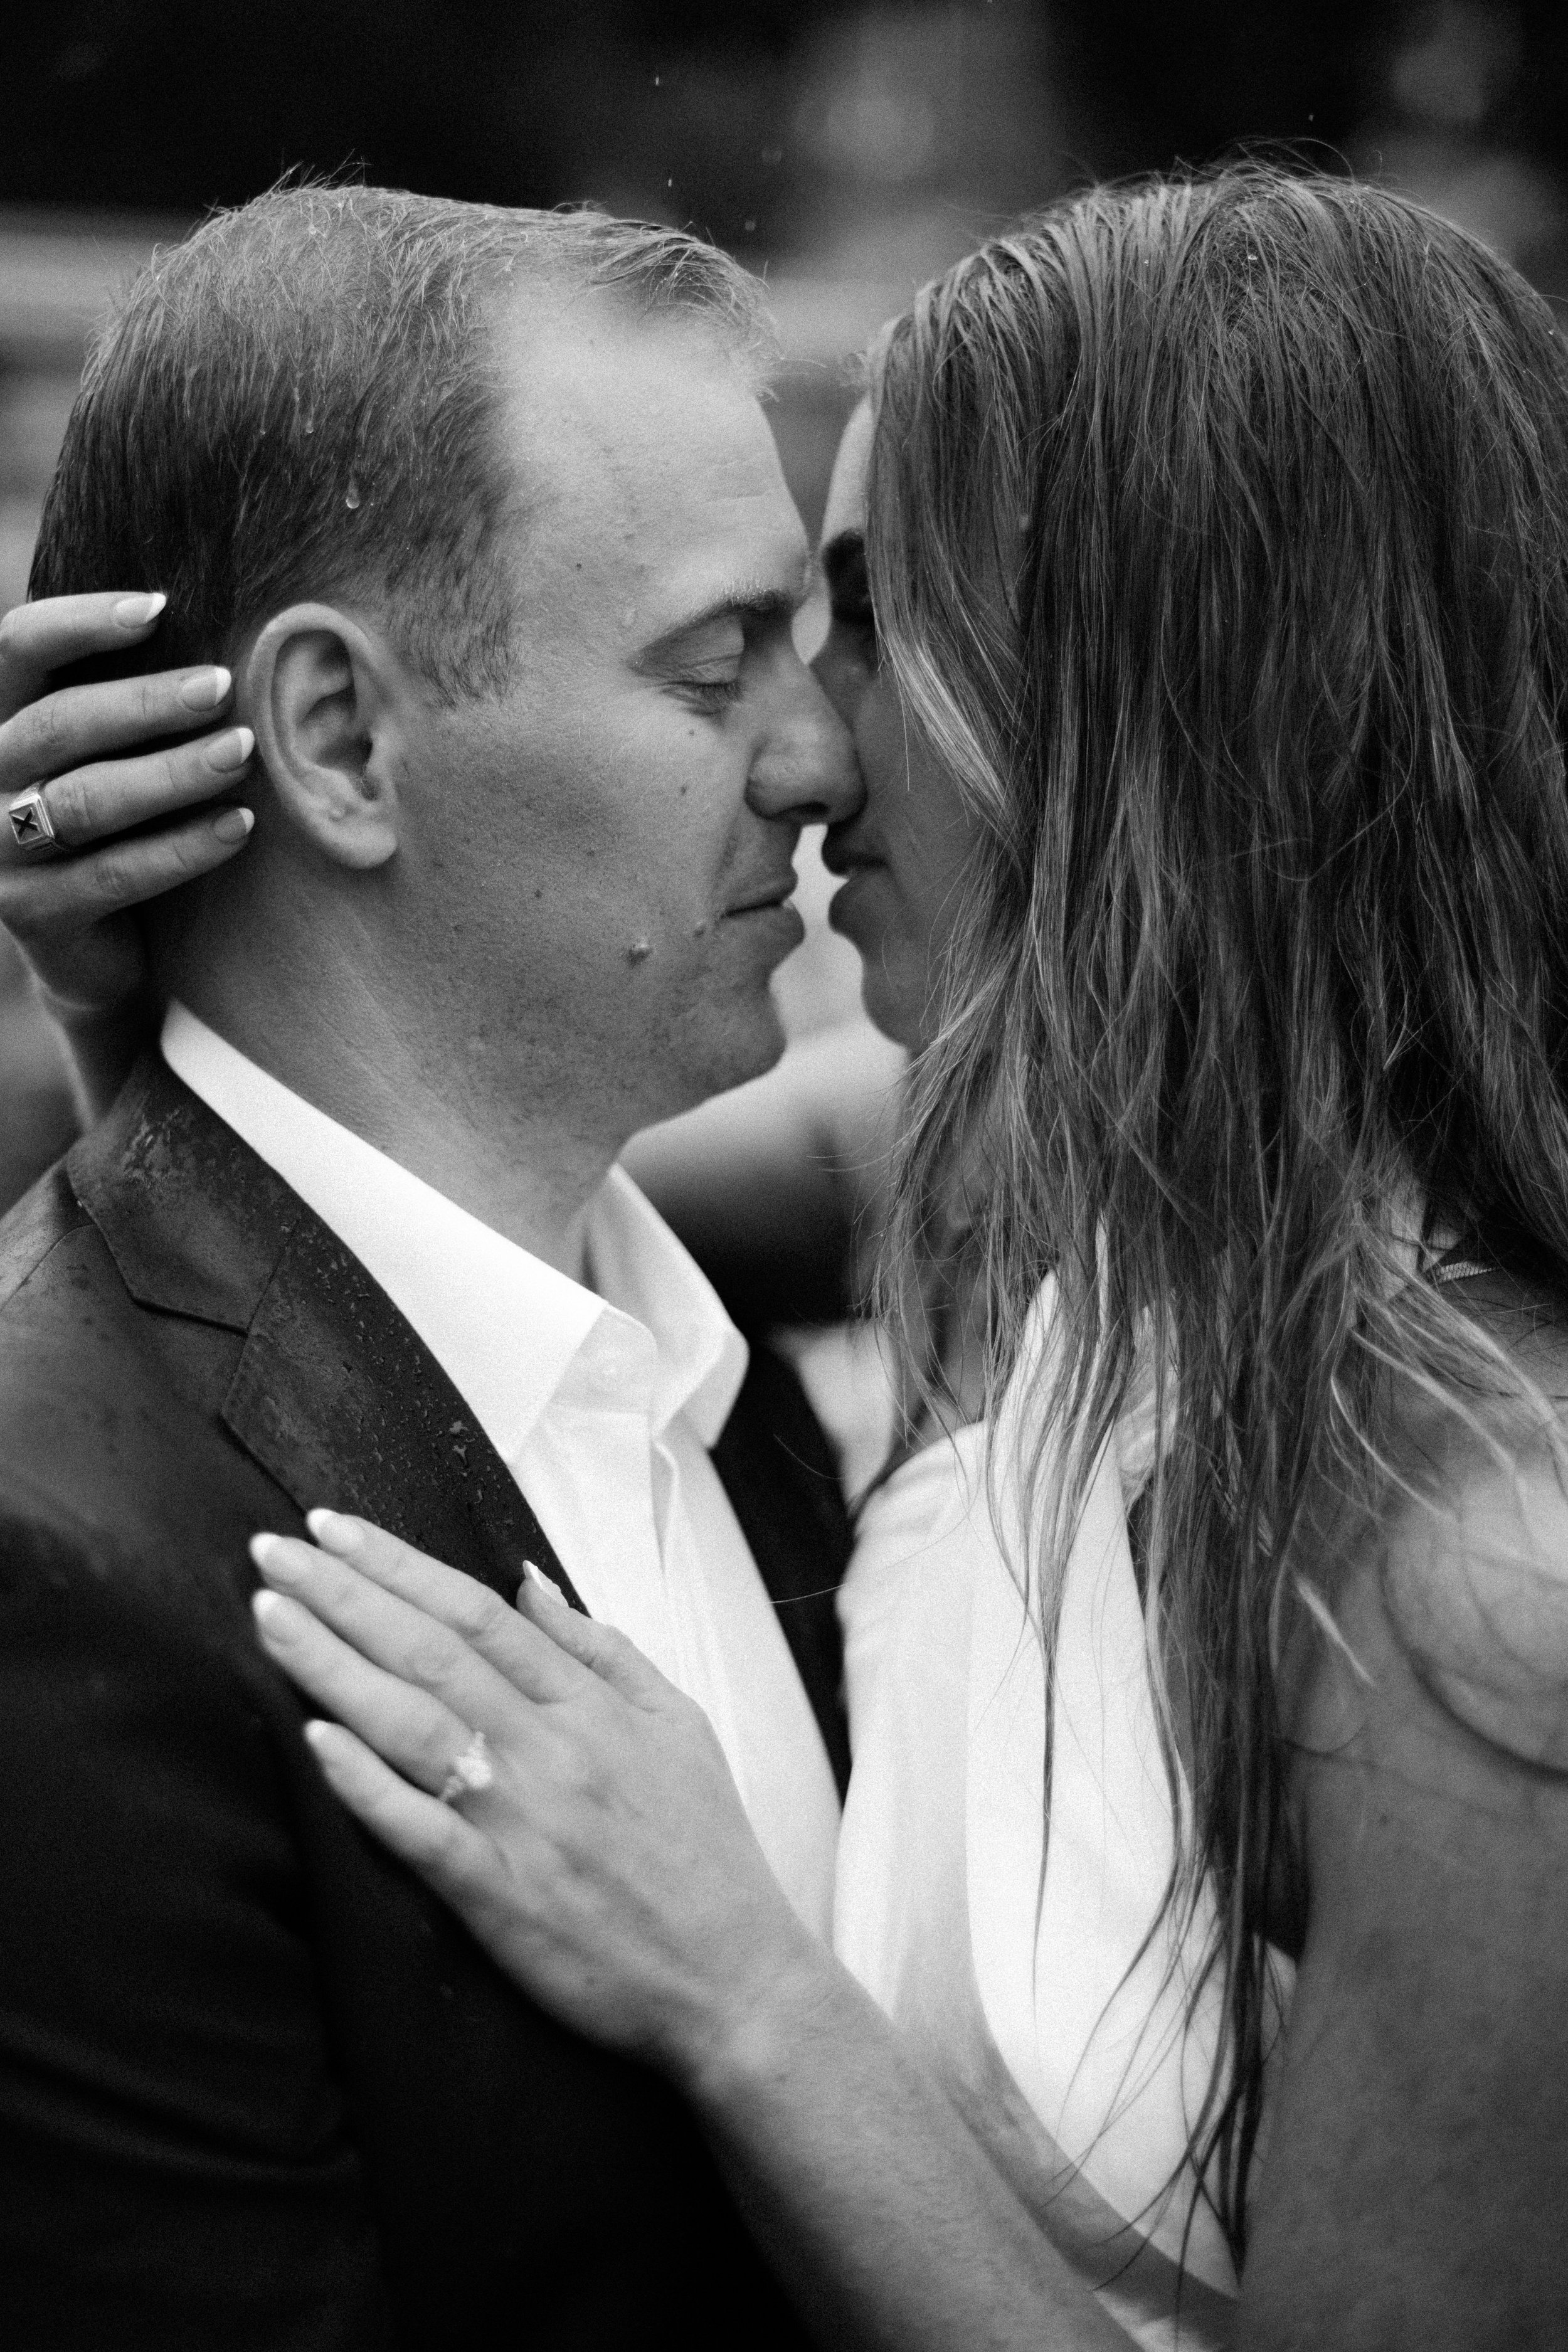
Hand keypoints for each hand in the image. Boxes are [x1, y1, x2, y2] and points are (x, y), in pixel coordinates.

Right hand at [0, 591, 255, 1018]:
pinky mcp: (35, 915)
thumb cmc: (119, 829)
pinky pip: (113, 875)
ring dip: (172, 772)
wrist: (97, 951)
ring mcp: (0, 852)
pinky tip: (240, 826)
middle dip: (145, 702)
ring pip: (86, 800)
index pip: (19, 647)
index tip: (160, 608)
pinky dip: (182, 848)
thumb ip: (131, 702)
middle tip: (222, 685)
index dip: (82, 622)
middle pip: (58, 724)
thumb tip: (212, 630)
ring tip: (244, 751)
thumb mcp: (112, 755)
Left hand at [248, 1512, 823, 2087]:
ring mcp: (525, 1823)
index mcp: (591, 1707)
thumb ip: (601, 1648)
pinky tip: (314, 1742)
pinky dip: (369, 1785)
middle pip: (432, 1651)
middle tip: (271, 1551)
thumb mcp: (678, 1723)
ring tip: (270, 1617)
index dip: (398, 1565)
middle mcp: (552, 1751)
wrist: (736, 1980)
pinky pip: (424, 1833)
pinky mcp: (503, 1899)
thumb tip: (527, 1580)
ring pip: (415, 1724)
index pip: (478, 1613)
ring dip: (333, 1665)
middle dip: (343, 1594)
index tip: (331, 1527)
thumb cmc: (706, 1851)